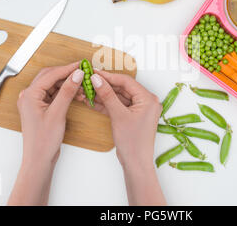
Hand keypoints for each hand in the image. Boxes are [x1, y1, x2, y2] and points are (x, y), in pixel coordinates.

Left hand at [8, 62, 83, 205]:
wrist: (39, 159)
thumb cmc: (43, 141)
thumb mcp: (58, 113)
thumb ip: (67, 91)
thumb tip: (76, 75)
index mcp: (29, 95)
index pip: (51, 75)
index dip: (67, 69)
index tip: (81, 65)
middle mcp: (29, 96)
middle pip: (50, 77)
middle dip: (67, 74)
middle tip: (82, 72)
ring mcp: (34, 102)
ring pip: (52, 85)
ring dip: (67, 84)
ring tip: (82, 86)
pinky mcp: (40, 108)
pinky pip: (53, 94)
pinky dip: (64, 93)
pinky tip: (76, 95)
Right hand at [82, 70, 165, 204]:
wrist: (136, 163)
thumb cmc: (133, 142)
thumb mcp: (118, 115)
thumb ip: (107, 95)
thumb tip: (98, 79)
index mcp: (148, 98)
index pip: (126, 81)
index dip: (109, 76)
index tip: (94, 73)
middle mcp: (146, 101)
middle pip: (122, 88)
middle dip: (105, 85)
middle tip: (89, 80)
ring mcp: (140, 109)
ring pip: (119, 97)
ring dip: (104, 94)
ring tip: (88, 90)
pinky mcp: (133, 116)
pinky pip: (119, 106)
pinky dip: (107, 104)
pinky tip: (93, 101)